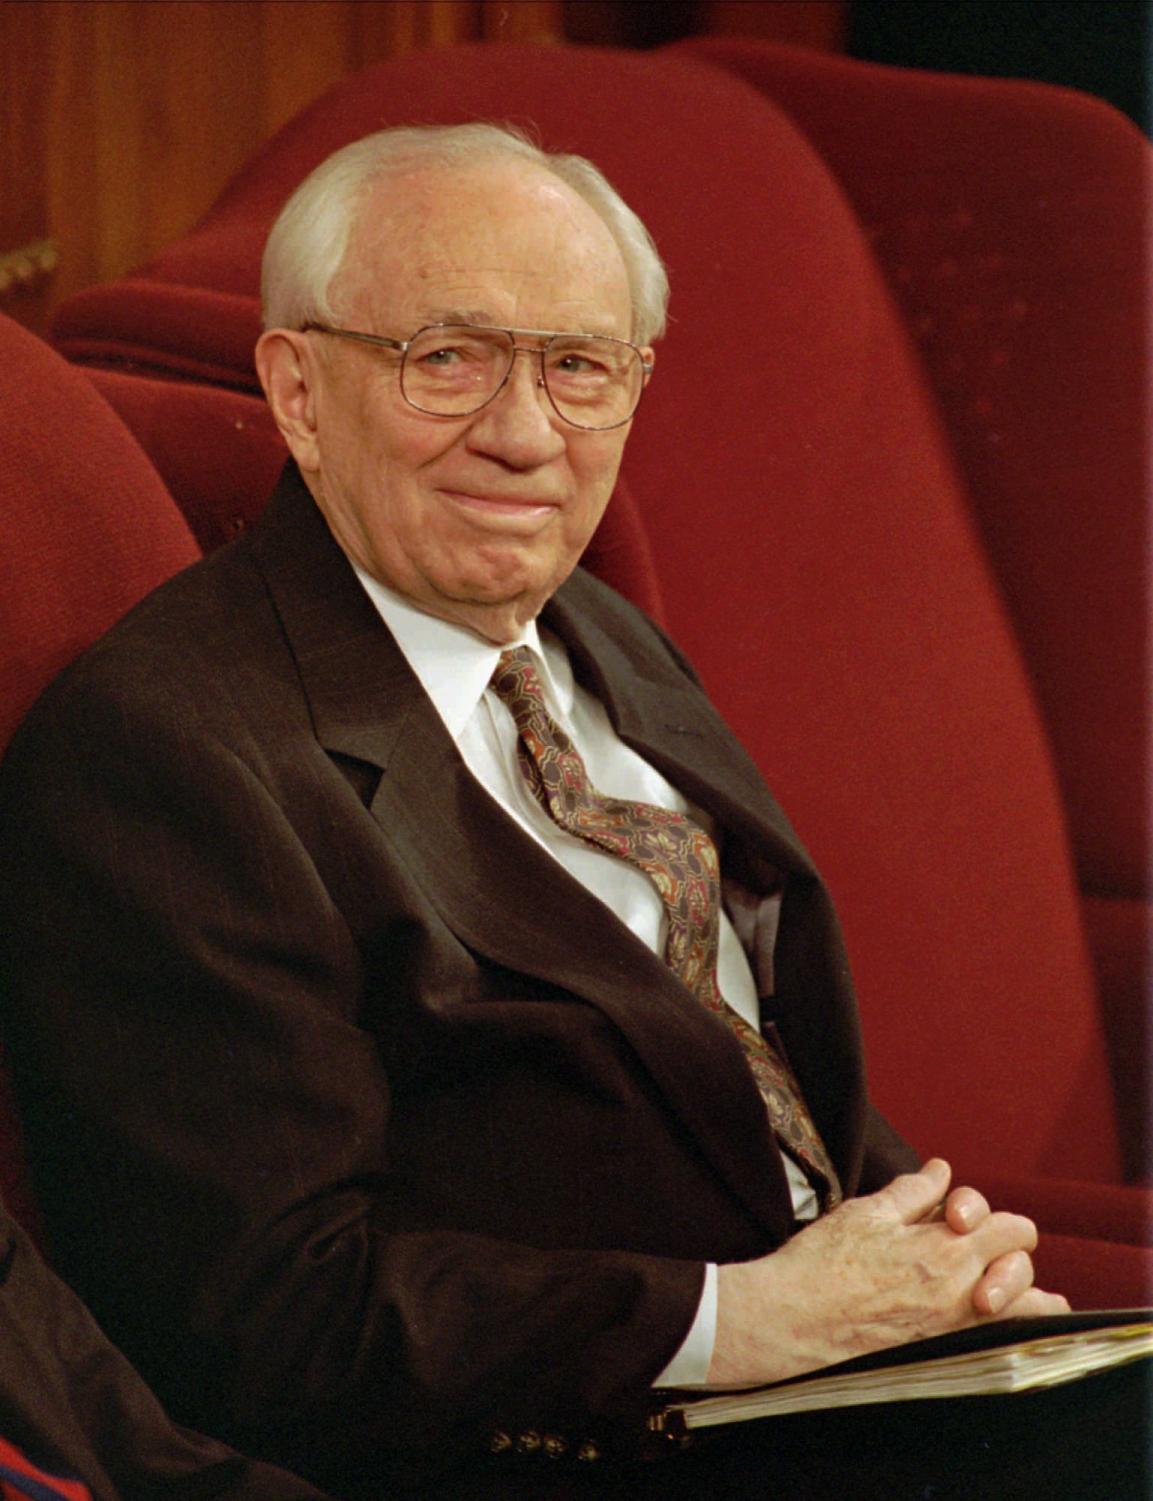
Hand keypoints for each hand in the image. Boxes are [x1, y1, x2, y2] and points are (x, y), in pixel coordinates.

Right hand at [708, 1159, 1068, 1386]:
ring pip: (1023, 1312)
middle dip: (1012, 1250)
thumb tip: (941, 1171)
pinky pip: (998, 1341)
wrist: (792, 1323)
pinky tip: (1009, 1323)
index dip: (993, 1216)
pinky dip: (1012, 1329)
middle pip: (1021, 1266)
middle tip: (987, 1246)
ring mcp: (955, 1329)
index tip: (963, 1216)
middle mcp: (960, 1292)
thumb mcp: (866, 1213)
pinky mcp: (941, 1354)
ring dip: (1027, 1295)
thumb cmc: (822, 1264)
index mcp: (945, 1249)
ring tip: (1038, 1296)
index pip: (1009, 1229)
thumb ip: (912, 1192)